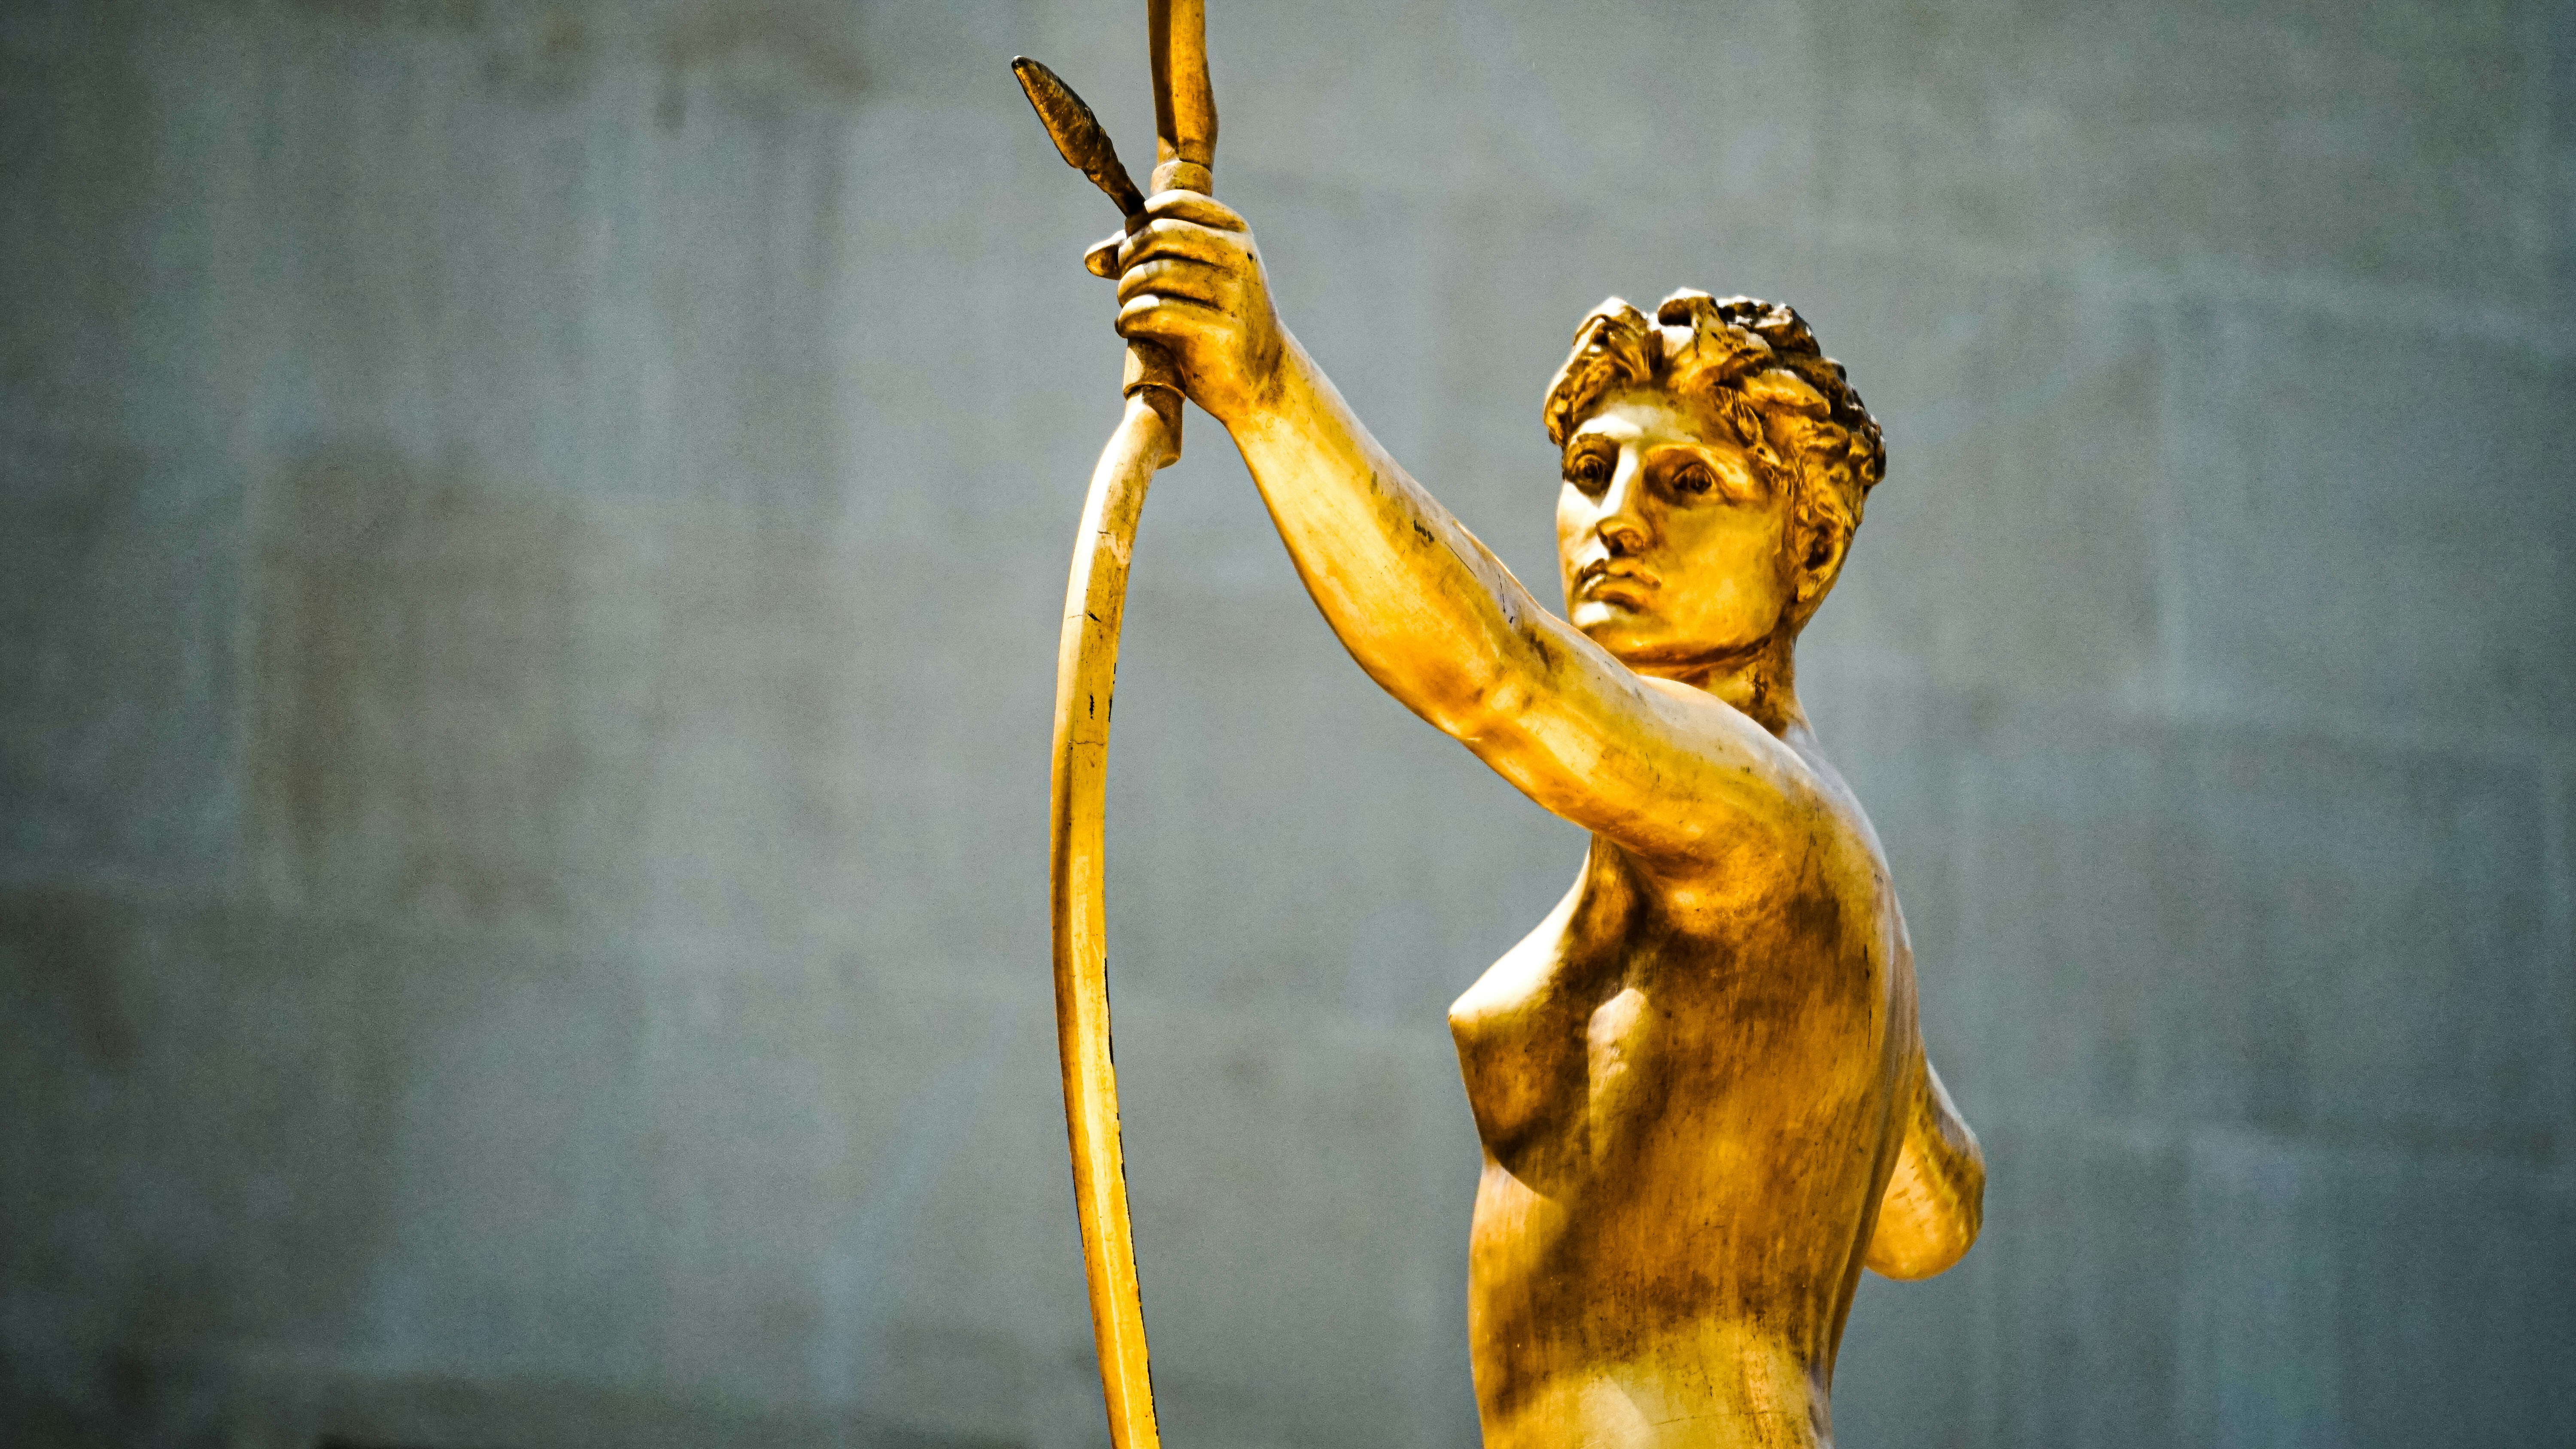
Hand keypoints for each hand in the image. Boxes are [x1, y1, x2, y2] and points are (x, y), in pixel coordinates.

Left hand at [1102, 191, 1286, 427]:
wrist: (1262, 377)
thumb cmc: (1216, 320)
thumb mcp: (1190, 278)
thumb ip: (1145, 258)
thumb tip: (1090, 258)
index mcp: (1235, 231)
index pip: (1174, 204)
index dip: (1139, 221)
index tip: (1129, 246)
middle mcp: (1239, 255)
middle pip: (1159, 235)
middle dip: (1128, 256)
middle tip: (1125, 282)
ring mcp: (1234, 293)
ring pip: (1155, 273)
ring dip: (1126, 291)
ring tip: (1127, 306)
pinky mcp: (1222, 331)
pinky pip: (1156, 311)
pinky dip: (1130, 317)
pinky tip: (1127, 327)